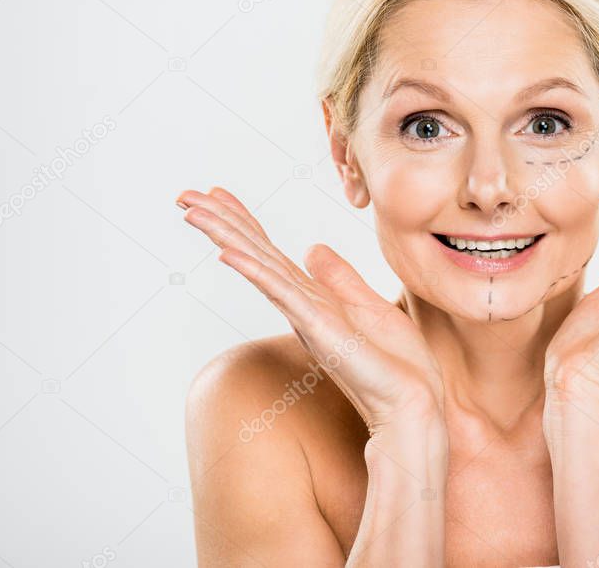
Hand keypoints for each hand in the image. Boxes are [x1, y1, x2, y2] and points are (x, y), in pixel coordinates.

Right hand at [175, 187, 444, 430]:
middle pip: (255, 254)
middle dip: (221, 223)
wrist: (415, 404)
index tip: (216, 194)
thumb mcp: (369, 306)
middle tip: (184, 195)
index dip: (244, 223)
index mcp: (312, 300)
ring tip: (192, 211)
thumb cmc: (397, 364)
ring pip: (260, 266)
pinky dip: (255, 271)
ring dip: (226, 237)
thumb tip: (313, 249)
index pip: (271, 254)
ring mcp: (306, 317)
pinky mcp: (320, 329)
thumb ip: (339, 279)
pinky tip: (229, 252)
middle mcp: (301, 307)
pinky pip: (282, 293)